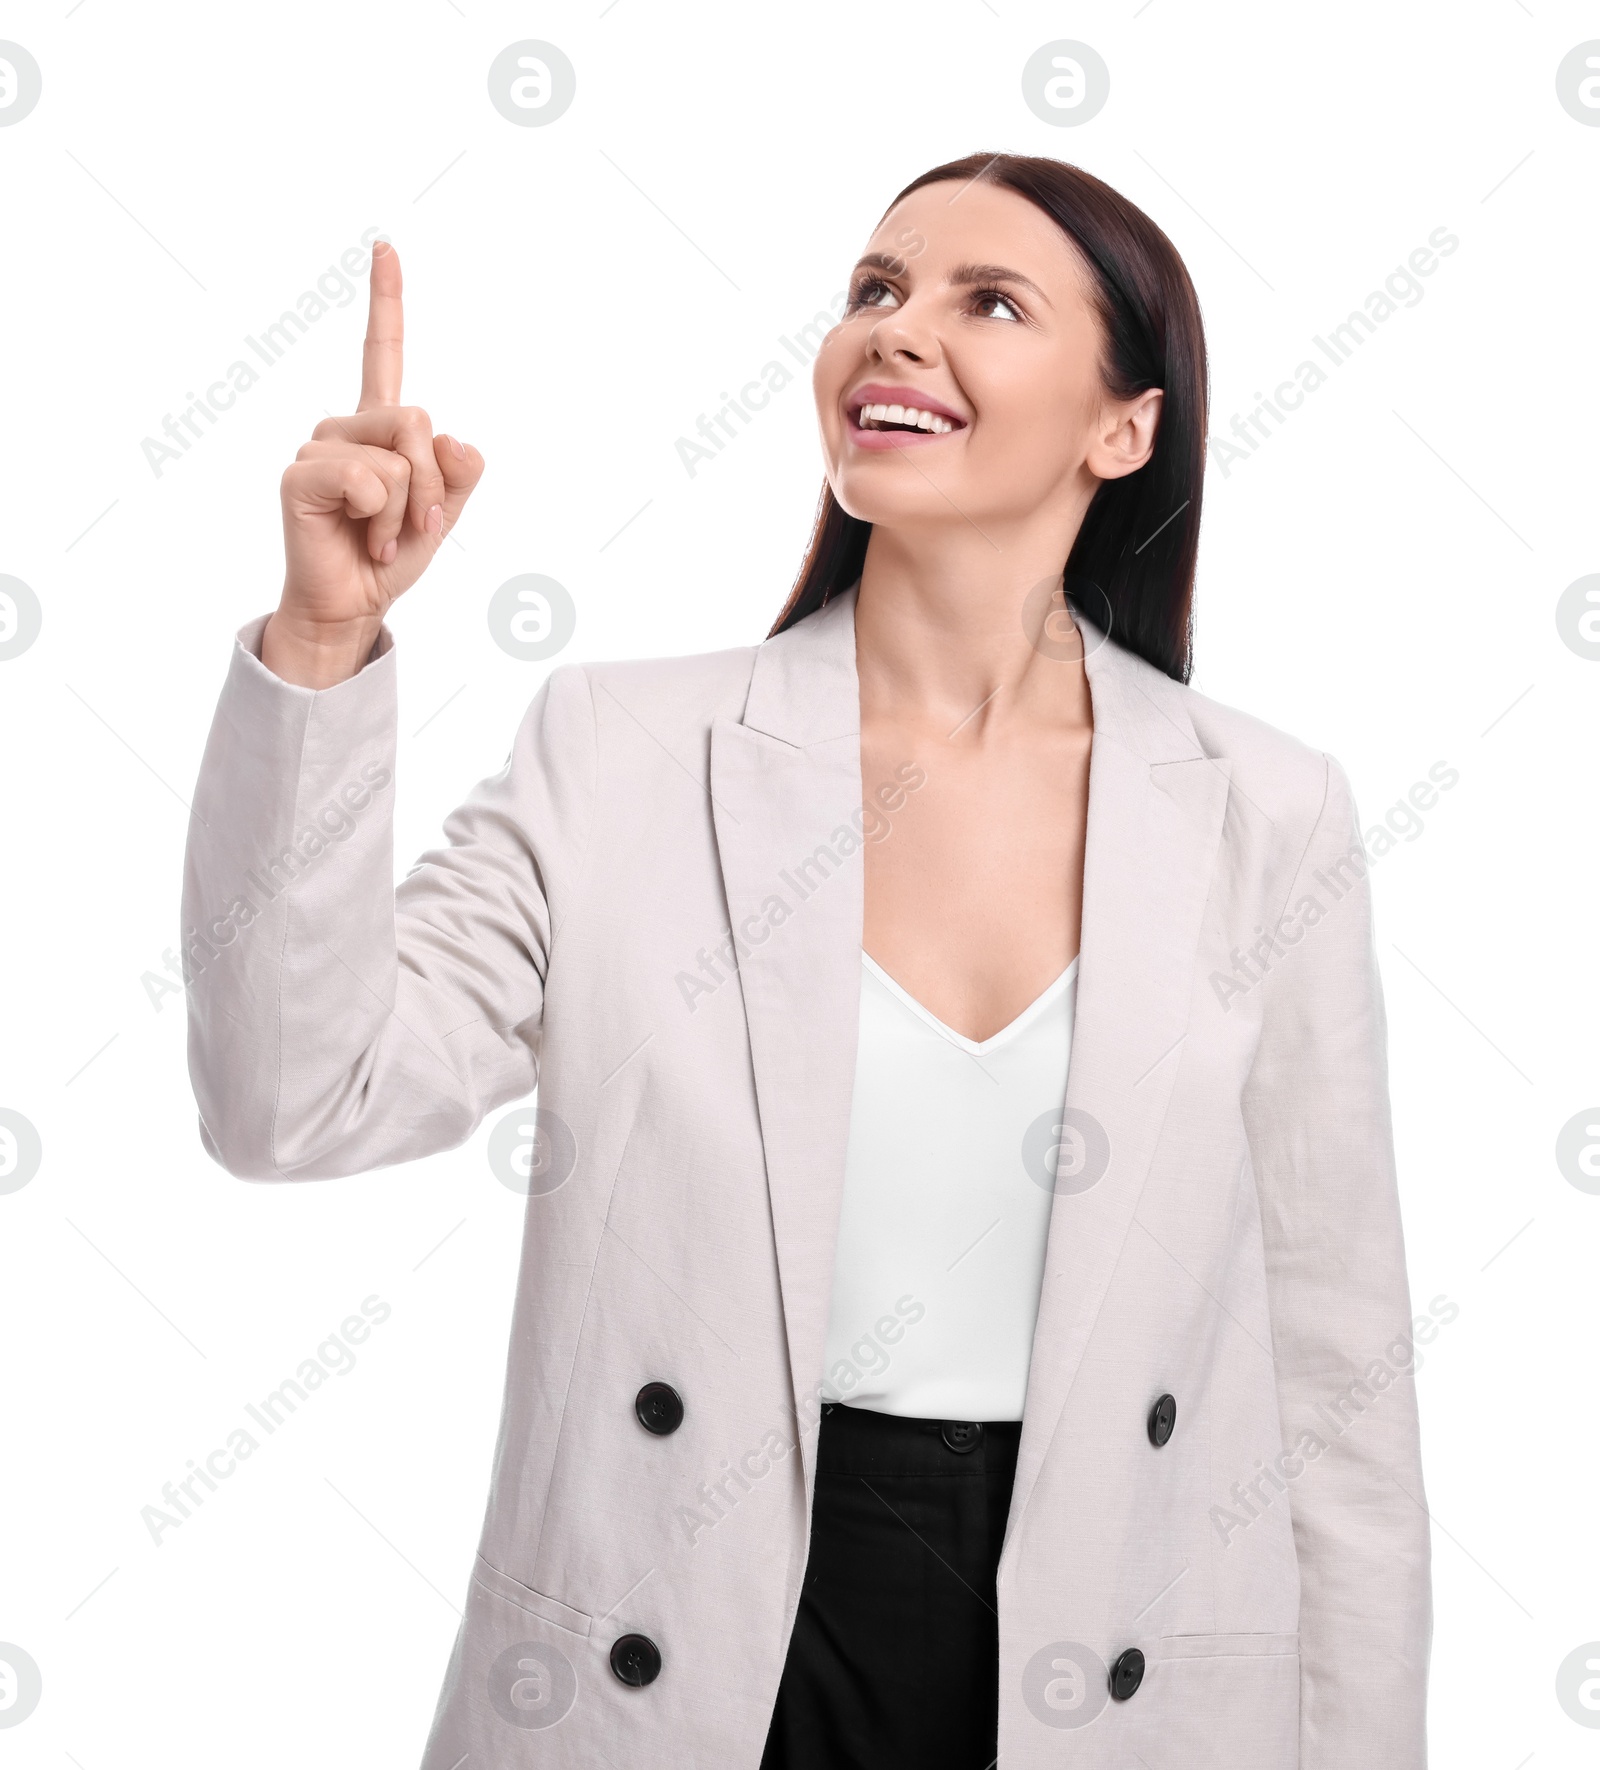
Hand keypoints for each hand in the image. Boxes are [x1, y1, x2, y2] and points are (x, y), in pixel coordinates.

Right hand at [264, 241, 485, 685]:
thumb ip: (458, 472)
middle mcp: (347, 427)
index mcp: (380, 427)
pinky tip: (360, 534)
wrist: (354, 603)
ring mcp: (321, 447)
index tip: (385, 247)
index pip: (382, 353)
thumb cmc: (390, 556)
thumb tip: (452, 438)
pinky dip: (381, 517)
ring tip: (380, 533)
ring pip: (398, 457)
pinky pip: (369, 480)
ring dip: (406, 509)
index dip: (385, 301)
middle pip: (418, 421)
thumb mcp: (443, 512)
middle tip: (410, 525)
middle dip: (431, 484)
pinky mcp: (302, 473)